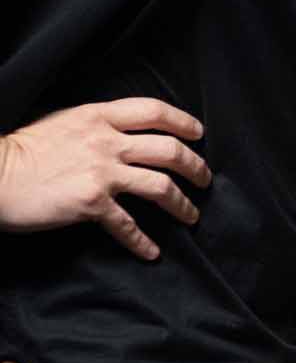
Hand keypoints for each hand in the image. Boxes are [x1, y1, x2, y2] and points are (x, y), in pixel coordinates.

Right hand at [0, 99, 210, 260]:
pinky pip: (128, 224)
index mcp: (99, 116)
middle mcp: (107, 141)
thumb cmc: (23, 151)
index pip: (154, 111)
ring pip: (161, 186)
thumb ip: (98, 125)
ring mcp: (102, 172)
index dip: (183, 122)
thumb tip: (125, 134)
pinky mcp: (91, 202)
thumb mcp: (65, 122)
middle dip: (195, 166)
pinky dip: (142, 241)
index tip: (197, 134)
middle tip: (204, 179)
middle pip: (169, 151)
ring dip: (182, 204)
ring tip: (192, 216)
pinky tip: (152, 252)